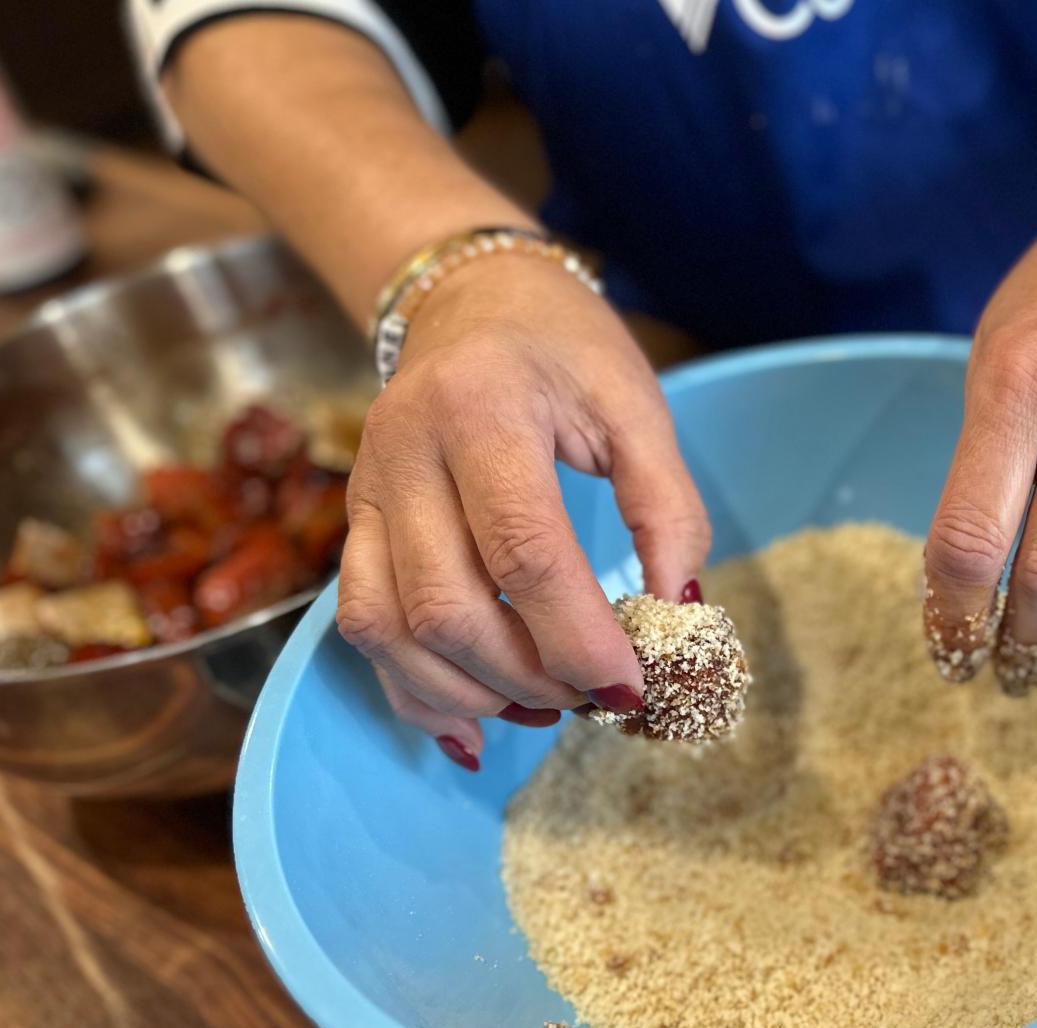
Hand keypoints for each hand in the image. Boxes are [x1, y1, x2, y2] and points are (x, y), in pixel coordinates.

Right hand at [335, 255, 710, 768]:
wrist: (470, 296)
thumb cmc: (565, 348)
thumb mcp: (637, 406)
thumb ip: (669, 509)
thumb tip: (681, 614)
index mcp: (483, 409)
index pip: (525, 553)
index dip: (579, 637)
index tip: (633, 687)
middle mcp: (405, 451)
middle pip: (448, 605)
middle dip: (528, 675)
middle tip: (595, 698)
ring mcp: (368, 489)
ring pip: (389, 627)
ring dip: (470, 691)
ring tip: (547, 707)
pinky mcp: (354, 522)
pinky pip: (362, 625)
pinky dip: (413, 690)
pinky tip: (475, 723)